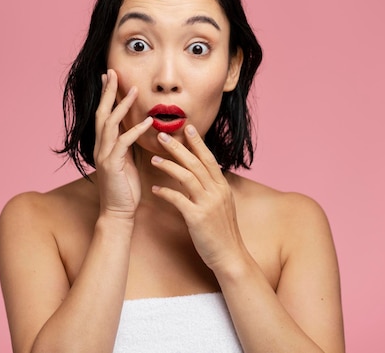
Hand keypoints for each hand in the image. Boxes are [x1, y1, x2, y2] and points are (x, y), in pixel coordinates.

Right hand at [94, 69, 152, 219]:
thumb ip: (128, 145)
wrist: (118, 212)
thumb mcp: (127, 162)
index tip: (110, 78)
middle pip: (102, 113)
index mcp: (104, 145)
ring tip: (134, 90)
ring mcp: (104, 155)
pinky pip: (124, 142)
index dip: (106, 96)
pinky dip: (136, 130)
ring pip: (110, 124)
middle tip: (113, 73)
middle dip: (108, 92)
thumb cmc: (124, 189)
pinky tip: (147, 121)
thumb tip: (136, 128)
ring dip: (123, 106)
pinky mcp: (112, 165)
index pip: (104, 115)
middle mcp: (100, 147)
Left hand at [150, 125, 246, 270]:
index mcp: (222, 187)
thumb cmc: (223, 233)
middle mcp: (217, 192)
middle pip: (195, 163)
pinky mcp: (197, 218)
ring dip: (169, 166)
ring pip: (187, 177)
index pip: (209, 159)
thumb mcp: (222, 206)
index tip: (188, 127)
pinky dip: (165, 192)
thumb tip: (200, 177)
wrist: (230, 256)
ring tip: (153, 159)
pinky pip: (178, 199)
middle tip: (162, 136)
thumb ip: (212, 190)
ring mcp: (208, 204)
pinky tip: (155, 188)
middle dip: (178, 147)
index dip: (198, 142)